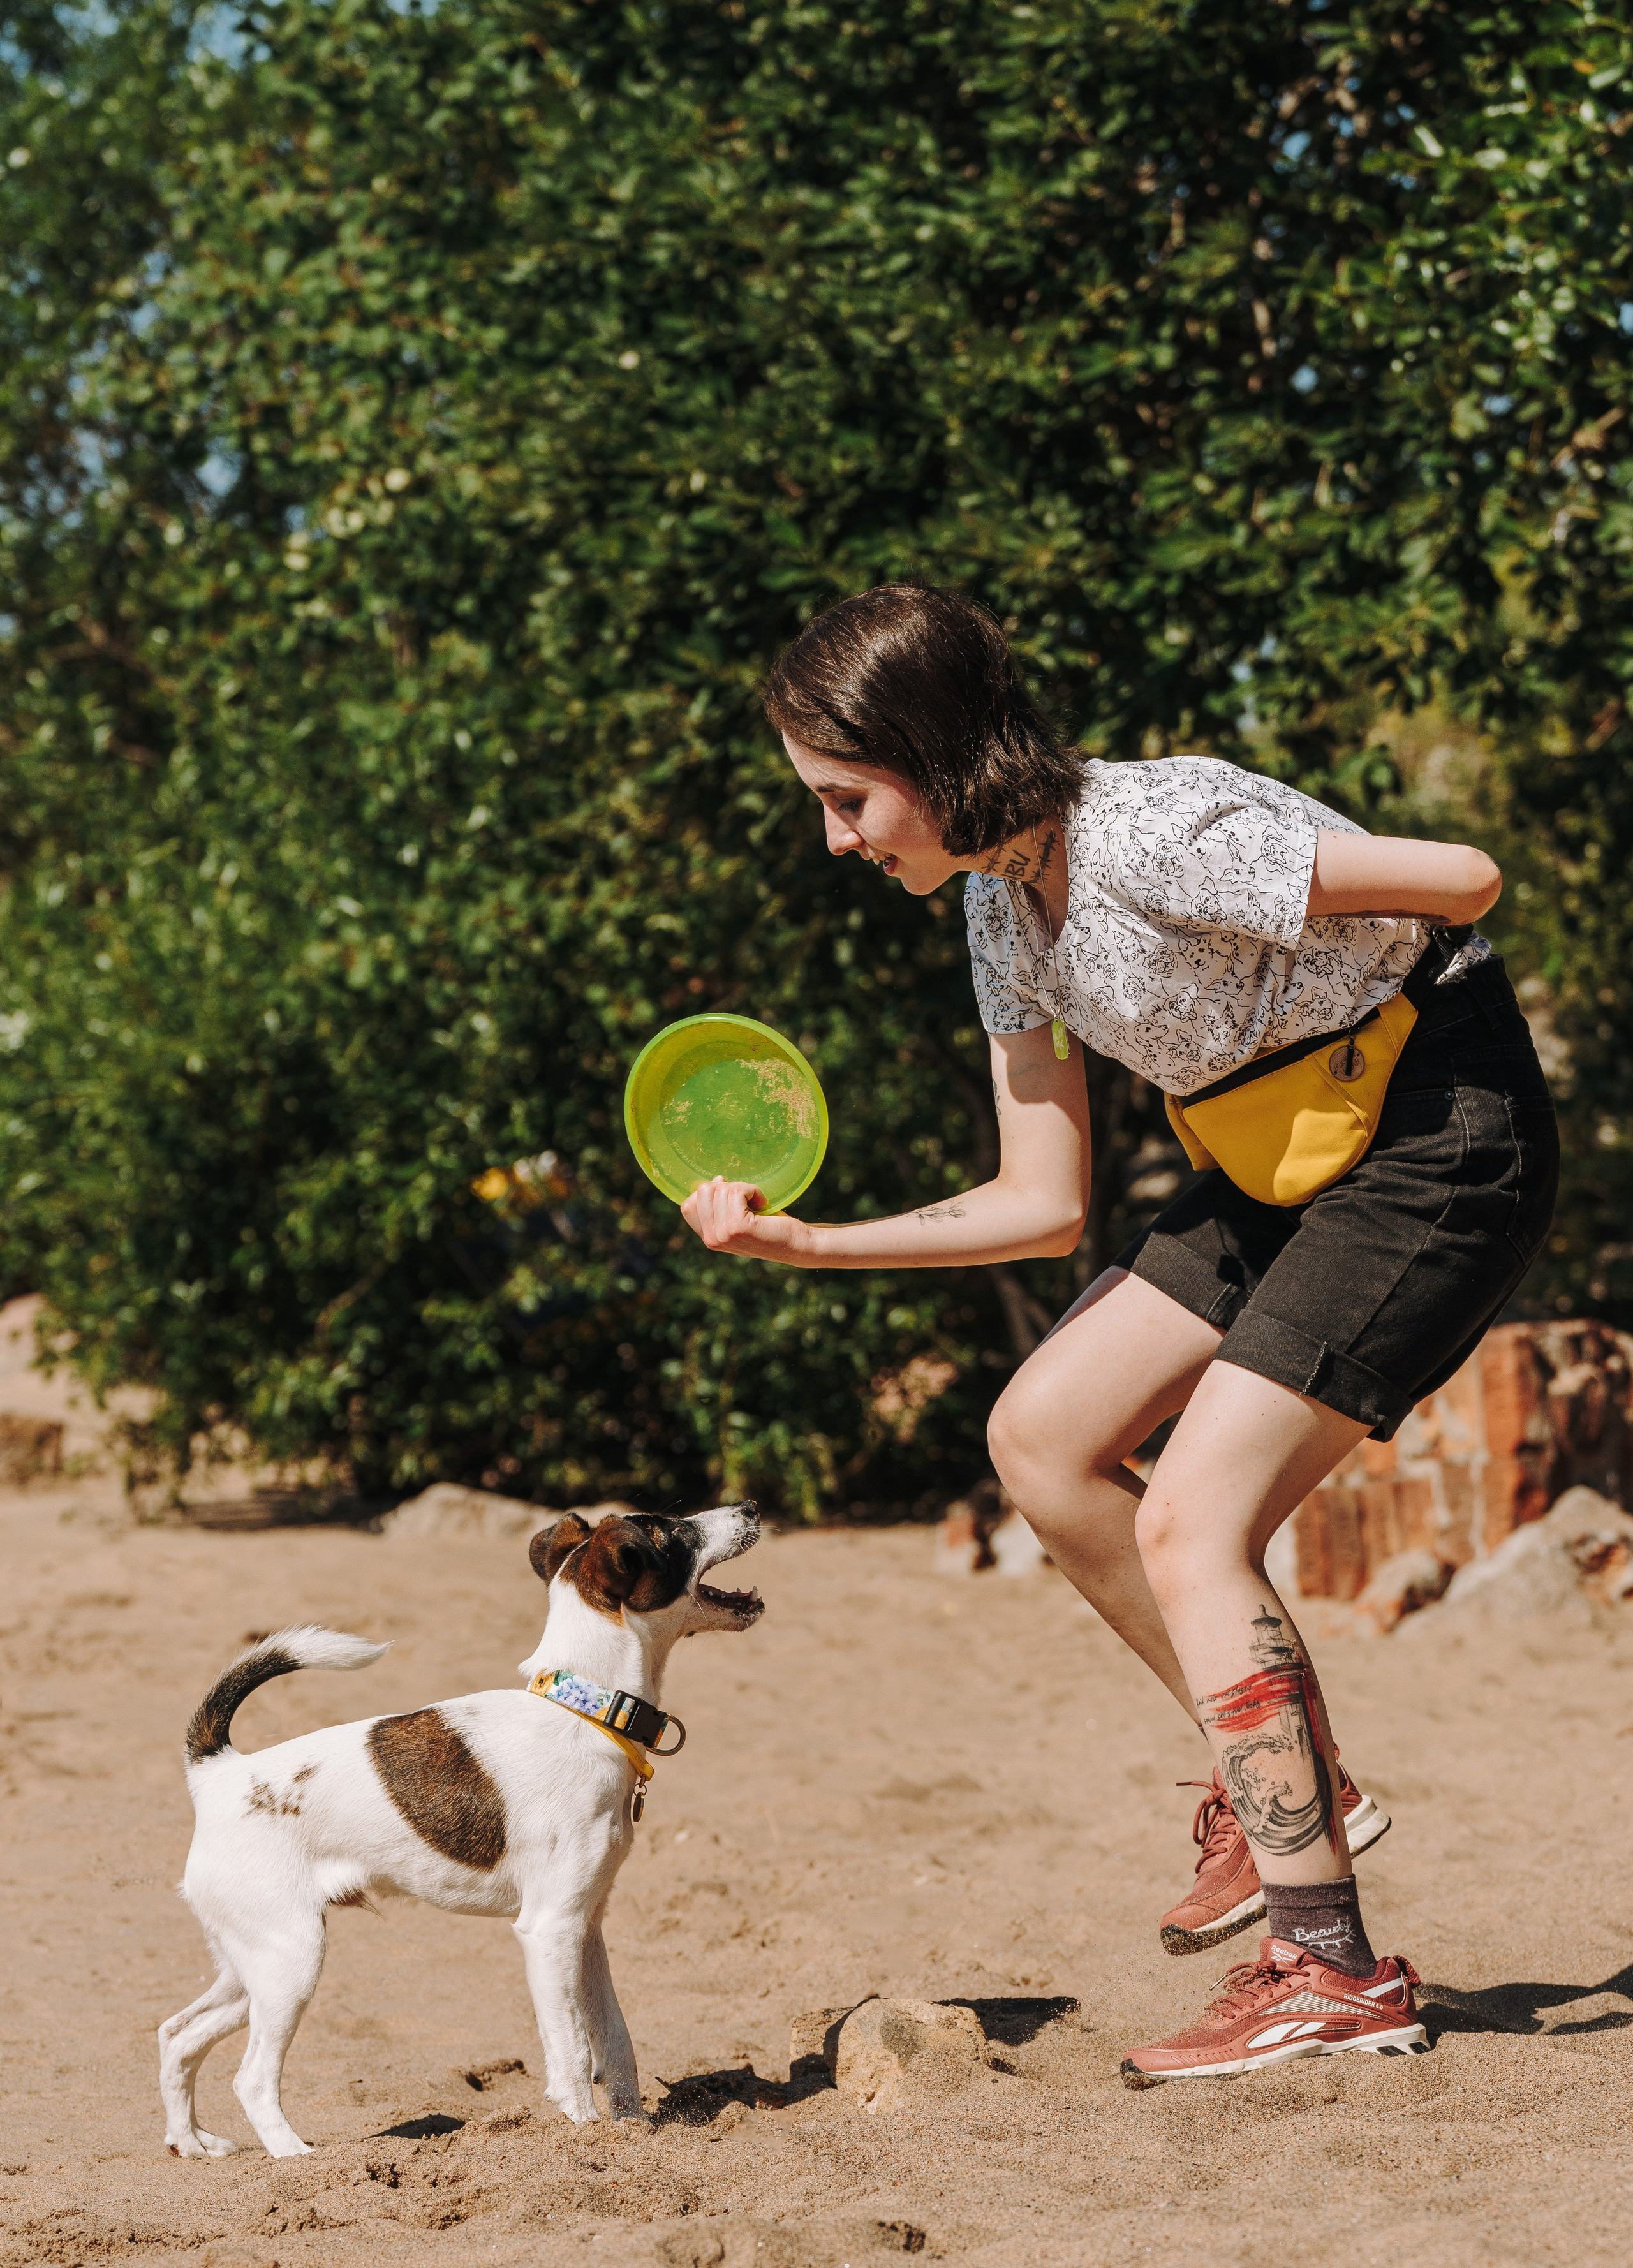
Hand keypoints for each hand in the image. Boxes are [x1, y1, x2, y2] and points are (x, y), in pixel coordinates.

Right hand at [679, 1178, 812, 1262]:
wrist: (796, 1244)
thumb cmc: (770, 1225)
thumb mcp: (737, 1215)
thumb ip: (720, 1205)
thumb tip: (716, 1180)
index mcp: (708, 1237)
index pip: (687, 1206)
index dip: (708, 1193)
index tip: (731, 1196)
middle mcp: (711, 1239)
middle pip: (702, 1192)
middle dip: (726, 1187)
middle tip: (747, 1201)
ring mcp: (723, 1234)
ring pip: (720, 1189)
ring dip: (743, 1188)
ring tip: (757, 1204)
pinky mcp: (738, 1227)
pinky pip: (737, 1190)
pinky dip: (753, 1189)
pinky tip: (763, 1203)